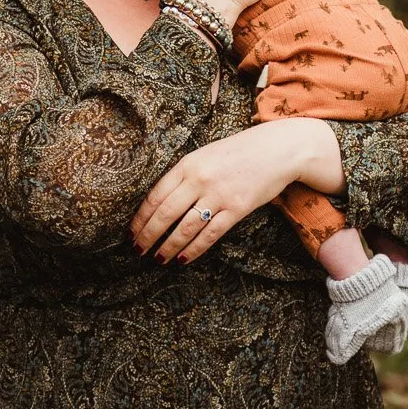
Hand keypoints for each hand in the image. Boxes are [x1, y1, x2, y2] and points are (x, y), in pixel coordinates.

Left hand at [131, 120, 342, 264]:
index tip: (130, 232)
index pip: (155, 195)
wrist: (277, 149)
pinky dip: (193, 250)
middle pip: (165, 213)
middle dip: (148, 235)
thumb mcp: (205, 155)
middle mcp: (200, 179)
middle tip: (137, 251)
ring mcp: (219, 195)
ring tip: (157, 259)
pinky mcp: (237, 209)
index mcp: (188, 164)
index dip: (141, 217)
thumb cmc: (238, 152)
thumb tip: (159, 203)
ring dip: (168, 247)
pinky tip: (182, 259)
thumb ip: (184, 175)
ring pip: (185, 228)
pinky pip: (210, 235)